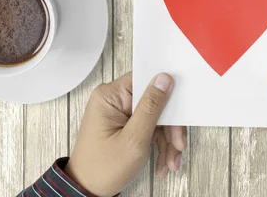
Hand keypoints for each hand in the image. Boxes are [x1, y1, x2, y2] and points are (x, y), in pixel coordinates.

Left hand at [65, 72, 185, 196]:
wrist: (87, 191)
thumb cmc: (101, 169)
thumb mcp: (133, 140)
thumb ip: (151, 107)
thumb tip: (163, 80)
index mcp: (110, 96)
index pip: (145, 80)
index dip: (166, 94)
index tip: (178, 110)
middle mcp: (113, 100)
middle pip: (154, 101)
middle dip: (169, 127)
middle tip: (177, 144)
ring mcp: (119, 113)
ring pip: (155, 117)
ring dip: (166, 140)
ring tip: (169, 160)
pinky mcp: (125, 125)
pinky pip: (149, 127)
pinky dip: (159, 145)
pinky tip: (162, 160)